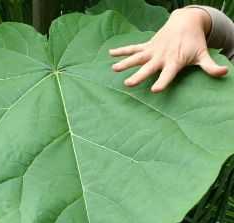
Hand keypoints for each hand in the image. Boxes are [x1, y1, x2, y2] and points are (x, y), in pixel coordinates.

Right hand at [109, 7, 227, 91]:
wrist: (186, 22)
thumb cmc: (194, 42)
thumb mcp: (202, 54)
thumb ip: (210, 66)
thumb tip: (224, 72)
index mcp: (174, 61)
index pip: (168, 74)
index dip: (162, 82)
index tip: (154, 90)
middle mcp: (161, 56)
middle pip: (148, 68)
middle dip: (138, 75)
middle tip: (128, 83)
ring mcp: (153, 50)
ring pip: (137, 57)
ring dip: (125, 62)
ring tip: (114, 69)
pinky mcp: (147, 45)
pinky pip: (133, 48)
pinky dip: (122, 50)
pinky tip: (110, 53)